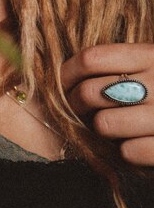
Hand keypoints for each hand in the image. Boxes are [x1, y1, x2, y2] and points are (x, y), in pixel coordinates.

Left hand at [61, 44, 153, 165]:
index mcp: (153, 55)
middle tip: (84, 111)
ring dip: (105, 130)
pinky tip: (141, 145)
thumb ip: (121, 65)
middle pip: (90, 92)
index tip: (63, 84)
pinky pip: (127, 152)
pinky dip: (128, 153)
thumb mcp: (153, 65)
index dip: (67, 73)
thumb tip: (65, 74)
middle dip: (78, 106)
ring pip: (104, 125)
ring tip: (118, 128)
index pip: (91, 58)